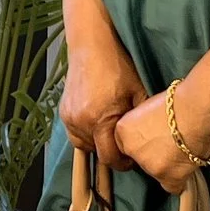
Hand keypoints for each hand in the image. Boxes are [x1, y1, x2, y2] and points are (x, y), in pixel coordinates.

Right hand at [60, 37, 145, 177]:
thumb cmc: (118, 67)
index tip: (131, 160)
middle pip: (96, 153)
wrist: (91, 46)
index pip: (109, 157)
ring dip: (97, 144)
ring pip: (84, 145)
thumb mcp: (138, 93)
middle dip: (111, 153)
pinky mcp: (63, 112)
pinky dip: (86, 135)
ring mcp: (69, 118)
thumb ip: (139, 121)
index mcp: (101, 119)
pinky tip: (97, 125)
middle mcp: (81, 122)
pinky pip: (75, 134)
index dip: (122, 163)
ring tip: (109, 134)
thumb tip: (145, 141)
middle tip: (123, 146)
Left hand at [113, 85, 209, 194]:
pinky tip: (186, 169)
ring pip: (157, 173)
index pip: (127, 145)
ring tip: (184, 151)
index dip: (144, 143)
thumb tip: (153, 134)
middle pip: (141, 160)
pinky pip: (172, 186)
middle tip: (172, 144)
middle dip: (155, 155)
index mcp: (123, 130)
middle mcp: (132, 150)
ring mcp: (149, 166)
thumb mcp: (149, 107)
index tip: (156, 139)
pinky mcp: (168, 177)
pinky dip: (179, 180)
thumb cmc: (177, 101)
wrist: (195, 110)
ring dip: (168, 166)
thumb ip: (144, 124)